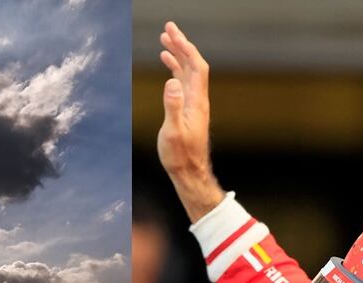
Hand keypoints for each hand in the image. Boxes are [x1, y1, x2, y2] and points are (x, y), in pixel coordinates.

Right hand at [157, 22, 224, 221]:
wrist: (189, 174)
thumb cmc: (180, 157)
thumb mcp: (173, 132)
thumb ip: (172, 106)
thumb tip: (171, 81)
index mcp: (196, 102)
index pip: (195, 66)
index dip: (186, 48)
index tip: (173, 33)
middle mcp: (197, 100)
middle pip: (192, 65)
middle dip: (181, 45)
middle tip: (168, 28)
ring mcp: (192, 105)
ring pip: (187, 73)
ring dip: (178, 55)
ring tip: (165, 41)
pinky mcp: (187, 111)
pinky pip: (182, 84)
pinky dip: (175, 71)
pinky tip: (167, 67)